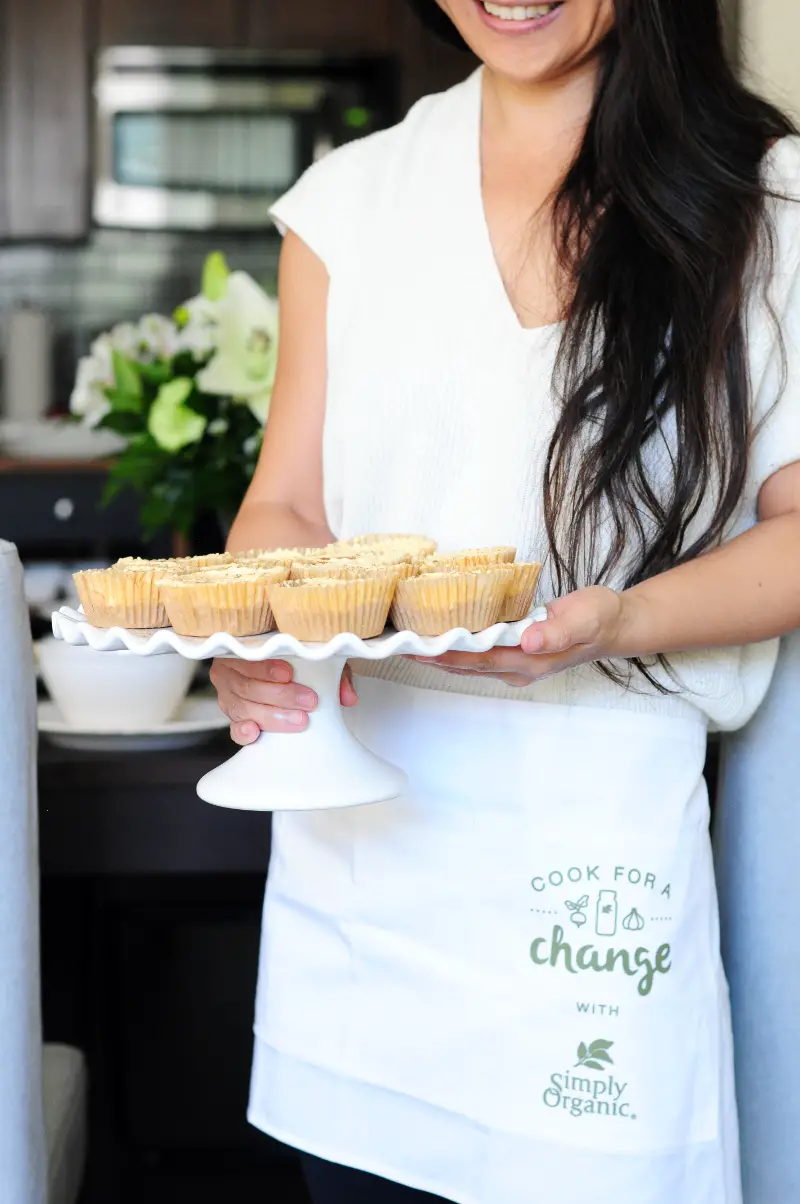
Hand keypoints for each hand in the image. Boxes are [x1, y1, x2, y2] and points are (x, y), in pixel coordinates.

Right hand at [210, 658, 357, 745]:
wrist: (275, 674)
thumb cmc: (293, 662)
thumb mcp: (313, 660)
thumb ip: (331, 673)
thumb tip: (348, 698)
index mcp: (243, 650)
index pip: (249, 658)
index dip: (266, 667)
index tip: (289, 674)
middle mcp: (230, 672)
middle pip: (248, 686)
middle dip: (281, 695)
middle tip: (308, 701)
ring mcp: (228, 696)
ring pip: (243, 707)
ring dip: (272, 716)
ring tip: (299, 720)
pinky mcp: (233, 718)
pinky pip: (234, 728)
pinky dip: (243, 732)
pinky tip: (254, 733)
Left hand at [409, 587, 626, 686]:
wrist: (615, 624)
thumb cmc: (599, 618)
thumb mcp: (584, 618)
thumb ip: (556, 631)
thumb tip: (526, 642)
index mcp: (530, 661)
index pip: (478, 660)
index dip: (446, 654)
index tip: (418, 648)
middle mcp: (518, 667)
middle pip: (466, 665)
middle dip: (433, 657)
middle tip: (398, 645)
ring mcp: (516, 663)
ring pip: (470, 661)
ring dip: (440, 653)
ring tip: (409, 642)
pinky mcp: (516, 652)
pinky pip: (479, 652)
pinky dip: (457, 646)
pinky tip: (441, 635)